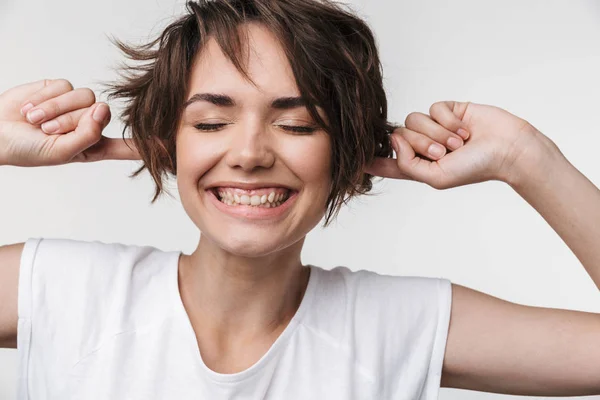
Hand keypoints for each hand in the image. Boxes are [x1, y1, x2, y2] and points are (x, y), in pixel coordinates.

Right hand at [0, 79, 139, 166]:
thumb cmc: (27, 149)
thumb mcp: (60, 152)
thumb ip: (87, 135)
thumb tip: (102, 109)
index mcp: (94, 147)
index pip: (128, 146)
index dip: (148, 146)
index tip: (170, 145)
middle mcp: (90, 124)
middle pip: (100, 114)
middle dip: (69, 122)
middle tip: (46, 132)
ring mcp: (77, 106)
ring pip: (85, 97)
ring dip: (56, 110)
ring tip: (37, 121)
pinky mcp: (61, 89)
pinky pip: (65, 86)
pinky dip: (46, 98)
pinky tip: (32, 108)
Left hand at [365, 101, 549, 188]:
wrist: (508, 149)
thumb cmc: (475, 168)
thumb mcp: (436, 177)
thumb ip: (407, 164)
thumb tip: (393, 139)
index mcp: (419, 167)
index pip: (389, 163)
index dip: (371, 161)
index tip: (351, 161)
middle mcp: (424, 146)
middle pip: (400, 136)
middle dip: (422, 143)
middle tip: (446, 152)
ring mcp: (436, 127)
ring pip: (414, 119)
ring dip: (438, 132)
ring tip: (459, 142)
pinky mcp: (448, 111)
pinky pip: (433, 108)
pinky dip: (448, 120)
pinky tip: (464, 128)